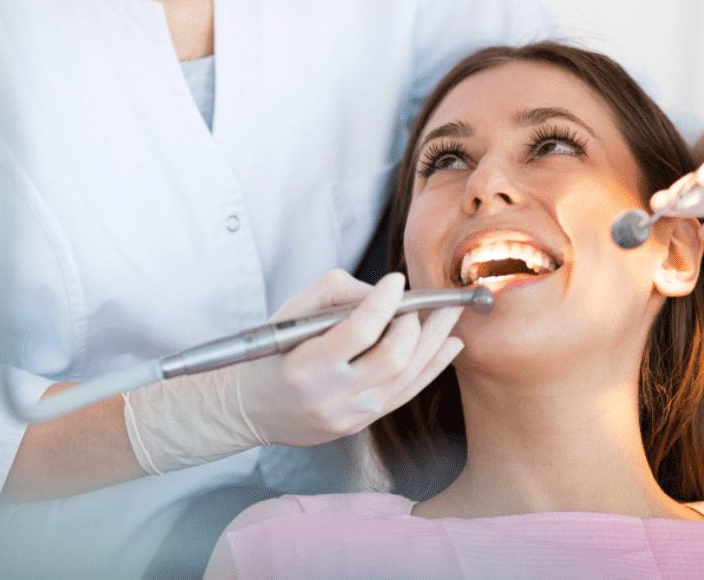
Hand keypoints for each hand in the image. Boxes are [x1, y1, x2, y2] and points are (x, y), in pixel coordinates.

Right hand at [236, 270, 463, 446]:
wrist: (252, 409)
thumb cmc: (271, 354)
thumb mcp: (290, 313)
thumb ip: (335, 293)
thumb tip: (381, 293)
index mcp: (307, 366)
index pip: (359, 331)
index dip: (384, 302)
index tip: (396, 280)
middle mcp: (332, 396)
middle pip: (393, 357)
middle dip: (416, 324)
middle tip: (421, 302)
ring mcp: (351, 414)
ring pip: (408, 376)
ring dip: (434, 341)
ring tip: (450, 314)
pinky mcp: (363, 423)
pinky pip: (407, 393)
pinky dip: (433, 366)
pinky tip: (449, 345)